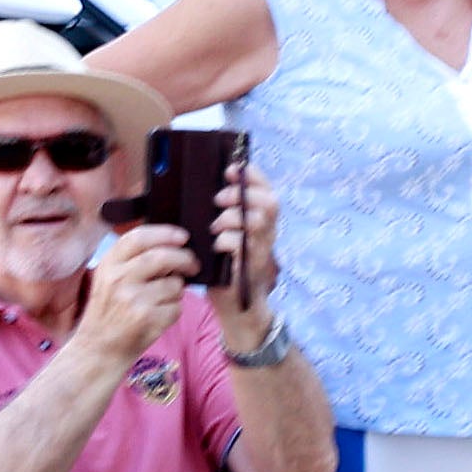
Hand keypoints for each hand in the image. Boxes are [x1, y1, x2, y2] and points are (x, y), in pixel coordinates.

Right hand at [77, 222, 199, 367]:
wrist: (99, 349)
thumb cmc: (111, 311)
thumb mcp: (110, 279)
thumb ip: (133, 260)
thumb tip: (173, 242)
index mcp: (108, 265)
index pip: (138, 237)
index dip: (165, 233)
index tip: (183, 236)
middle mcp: (118, 279)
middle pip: (163, 257)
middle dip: (185, 258)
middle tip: (193, 265)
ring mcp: (132, 299)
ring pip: (174, 284)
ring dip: (177, 291)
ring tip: (162, 300)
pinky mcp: (146, 318)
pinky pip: (177, 307)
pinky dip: (174, 311)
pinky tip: (158, 318)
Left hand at [212, 159, 285, 337]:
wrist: (234, 302)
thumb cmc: (223, 262)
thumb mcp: (224, 231)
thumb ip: (221, 211)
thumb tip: (201, 186)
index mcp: (262, 219)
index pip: (266, 188)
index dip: (252, 175)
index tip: (230, 170)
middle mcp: (268, 232)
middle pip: (269, 202)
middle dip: (241, 195)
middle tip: (219, 200)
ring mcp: (262, 249)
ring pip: (256, 221)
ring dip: (231, 218)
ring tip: (215, 226)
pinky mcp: (252, 266)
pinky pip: (242, 245)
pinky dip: (226, 241)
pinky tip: (216, 246)